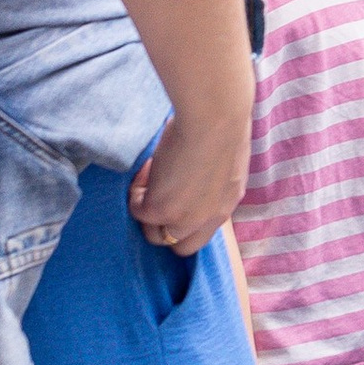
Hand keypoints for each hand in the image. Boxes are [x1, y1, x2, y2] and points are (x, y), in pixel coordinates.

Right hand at [130, 106, 249, 253]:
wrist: (215, 118)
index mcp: (227, 204)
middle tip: (156, 194)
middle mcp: (209, 218)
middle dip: (164, 226)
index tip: (173, 195)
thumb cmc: (223, 122)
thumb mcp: (224, 160)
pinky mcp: (161, 209)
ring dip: (147, 211)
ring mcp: (184, 218)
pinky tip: (147, 167)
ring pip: (155, 235)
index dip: (184, 220)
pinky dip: (137, 191)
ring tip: (150, 177)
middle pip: (180, 246)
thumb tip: (191, 173)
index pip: (203, 234)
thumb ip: (211, 178)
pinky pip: (138, 211)